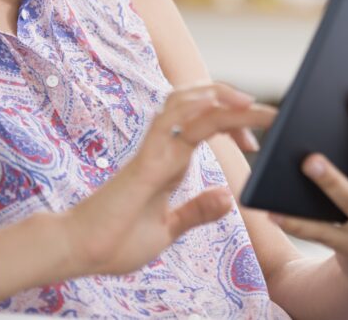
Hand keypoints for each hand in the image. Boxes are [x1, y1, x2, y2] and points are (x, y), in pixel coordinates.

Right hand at [62, 82, 276, 276]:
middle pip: (201, 105)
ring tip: (251, 103)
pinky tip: (217, 105)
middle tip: (268, 116)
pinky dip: (194, 108)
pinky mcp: (146, 161)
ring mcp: (154, 150)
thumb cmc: (116, 240)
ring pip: (187, 103)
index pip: (207, 124)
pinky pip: (170, 123)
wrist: (79, 251)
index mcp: (171, 160)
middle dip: (235, 103)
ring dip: (221, 96)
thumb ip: (195, 211)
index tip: (255, 143)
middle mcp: (164, 148)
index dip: (235, 124)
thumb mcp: (168, 228)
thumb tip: (227, 198)